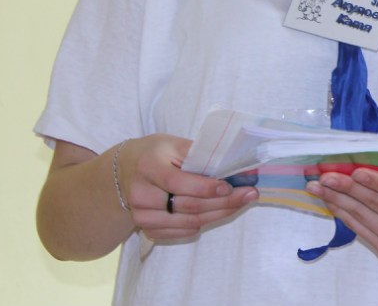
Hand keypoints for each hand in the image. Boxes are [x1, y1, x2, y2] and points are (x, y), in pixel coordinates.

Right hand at [118, 134, 256, 240]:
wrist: (127, 171)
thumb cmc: (158, 154)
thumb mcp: (175, 145)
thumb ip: (201, 154)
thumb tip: (234, 164)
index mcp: (148, 166)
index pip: (178, 182)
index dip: (206, 187)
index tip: (230, 187)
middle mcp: (141, 194)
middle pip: (187, 205)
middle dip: (223, 202)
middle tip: (250, 195)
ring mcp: (142, 216)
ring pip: (188, 222)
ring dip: (219, 214)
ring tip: (242, 203)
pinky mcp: (147, 229)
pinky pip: (181, 232)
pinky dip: (204, 223)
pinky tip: (221, 212)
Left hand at [309, 168, 377, 255]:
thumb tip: (371, 149)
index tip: (355, 171)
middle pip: (376, 205)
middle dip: (347, 189)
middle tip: (325, 175)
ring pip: (362, 217)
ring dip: (337, 200)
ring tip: (317, 185)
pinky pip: (358, 228)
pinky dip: (341, 212)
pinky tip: (328, 199)